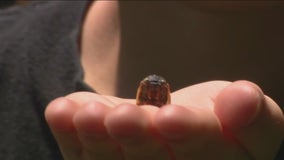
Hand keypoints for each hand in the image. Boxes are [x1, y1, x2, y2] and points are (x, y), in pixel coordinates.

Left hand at [45, 80, 283, 159]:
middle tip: (122, 118)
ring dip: (97, 138)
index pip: (208, 155)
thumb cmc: (216, 113)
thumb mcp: (241, 107)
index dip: (190, 136)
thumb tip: (244, 99)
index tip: (170, 116)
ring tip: (86, 115)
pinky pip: (83, 153)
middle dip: (137, 139)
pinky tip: (61, 112)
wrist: (177, 116)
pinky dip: (70, 133)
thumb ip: (248, 113)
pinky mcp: (103, 159)